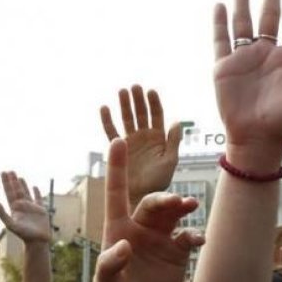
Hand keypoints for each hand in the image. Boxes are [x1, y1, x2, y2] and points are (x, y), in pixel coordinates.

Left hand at [0, 171, 50, 243]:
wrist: (38, 241)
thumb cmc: (24, 234)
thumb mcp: (11, 225)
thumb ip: (2, 214)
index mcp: (14, 208)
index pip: (9, 192)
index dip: (6, 183)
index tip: (3, 173)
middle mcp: (22, 206)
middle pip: (16, 190)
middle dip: (12, 181)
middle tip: (9, 171)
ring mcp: (31, 207)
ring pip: (26, 193)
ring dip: (22, 185)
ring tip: (18, 176)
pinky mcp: (41, 210)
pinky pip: (38, 199)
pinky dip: (36, 192)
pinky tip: (34, 187)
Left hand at [94, 139, 205, 281]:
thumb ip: (110, 265)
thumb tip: (123, 246)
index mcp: (118, 228)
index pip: (116, 193)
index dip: (116, 167)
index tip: (116, 141)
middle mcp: (140, 227)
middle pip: (152, 202)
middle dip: (165, 199)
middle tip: (178, 202)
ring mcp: (160, 236)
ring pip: (173, 212)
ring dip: (182, 206)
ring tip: (190, 205)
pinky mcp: (177, 250)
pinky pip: (188, 234)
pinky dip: (195, 234)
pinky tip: (199, 239)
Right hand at [100, 85, 180, 205]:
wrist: (142, 195)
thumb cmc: (158, 180)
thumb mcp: (170, 160)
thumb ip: (173, 141)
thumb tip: (176, 122)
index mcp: (159, 138)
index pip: (157, 116)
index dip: (154, 103)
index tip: (151, 91)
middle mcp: (144, 136)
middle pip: (141, 113)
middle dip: (138, 100)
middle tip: (135, 86)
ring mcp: (131, 141)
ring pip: (127, 119)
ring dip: (124, 105)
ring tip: (122, 91)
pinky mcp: (119, 147)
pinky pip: (111, 131)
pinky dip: (107, 120)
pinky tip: (105, 108)